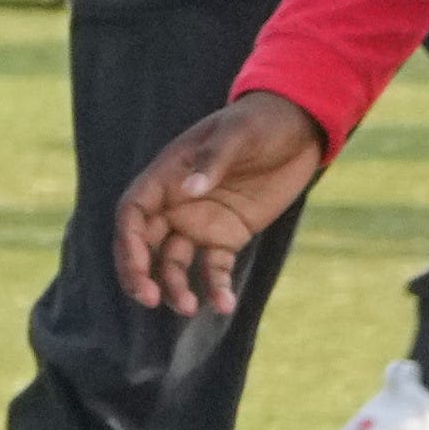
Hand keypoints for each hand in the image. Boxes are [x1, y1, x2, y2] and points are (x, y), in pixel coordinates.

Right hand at [115, 93, 328, 318]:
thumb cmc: (260, 122)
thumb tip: (188, 191)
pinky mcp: (227, 236)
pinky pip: (213, 267)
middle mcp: (175, 204)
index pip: (133, 215)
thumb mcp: (239, 134)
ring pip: (174, 263)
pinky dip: (216, 287)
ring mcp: (200, 222)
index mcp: (167, 177)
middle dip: (141, 274)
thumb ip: (213, 160)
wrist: (299, 128)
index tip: (139, 269)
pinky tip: (224, 305)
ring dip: (176, 287)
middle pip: (145, 245)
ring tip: (192, 308)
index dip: (129, 243)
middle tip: (151, 299)